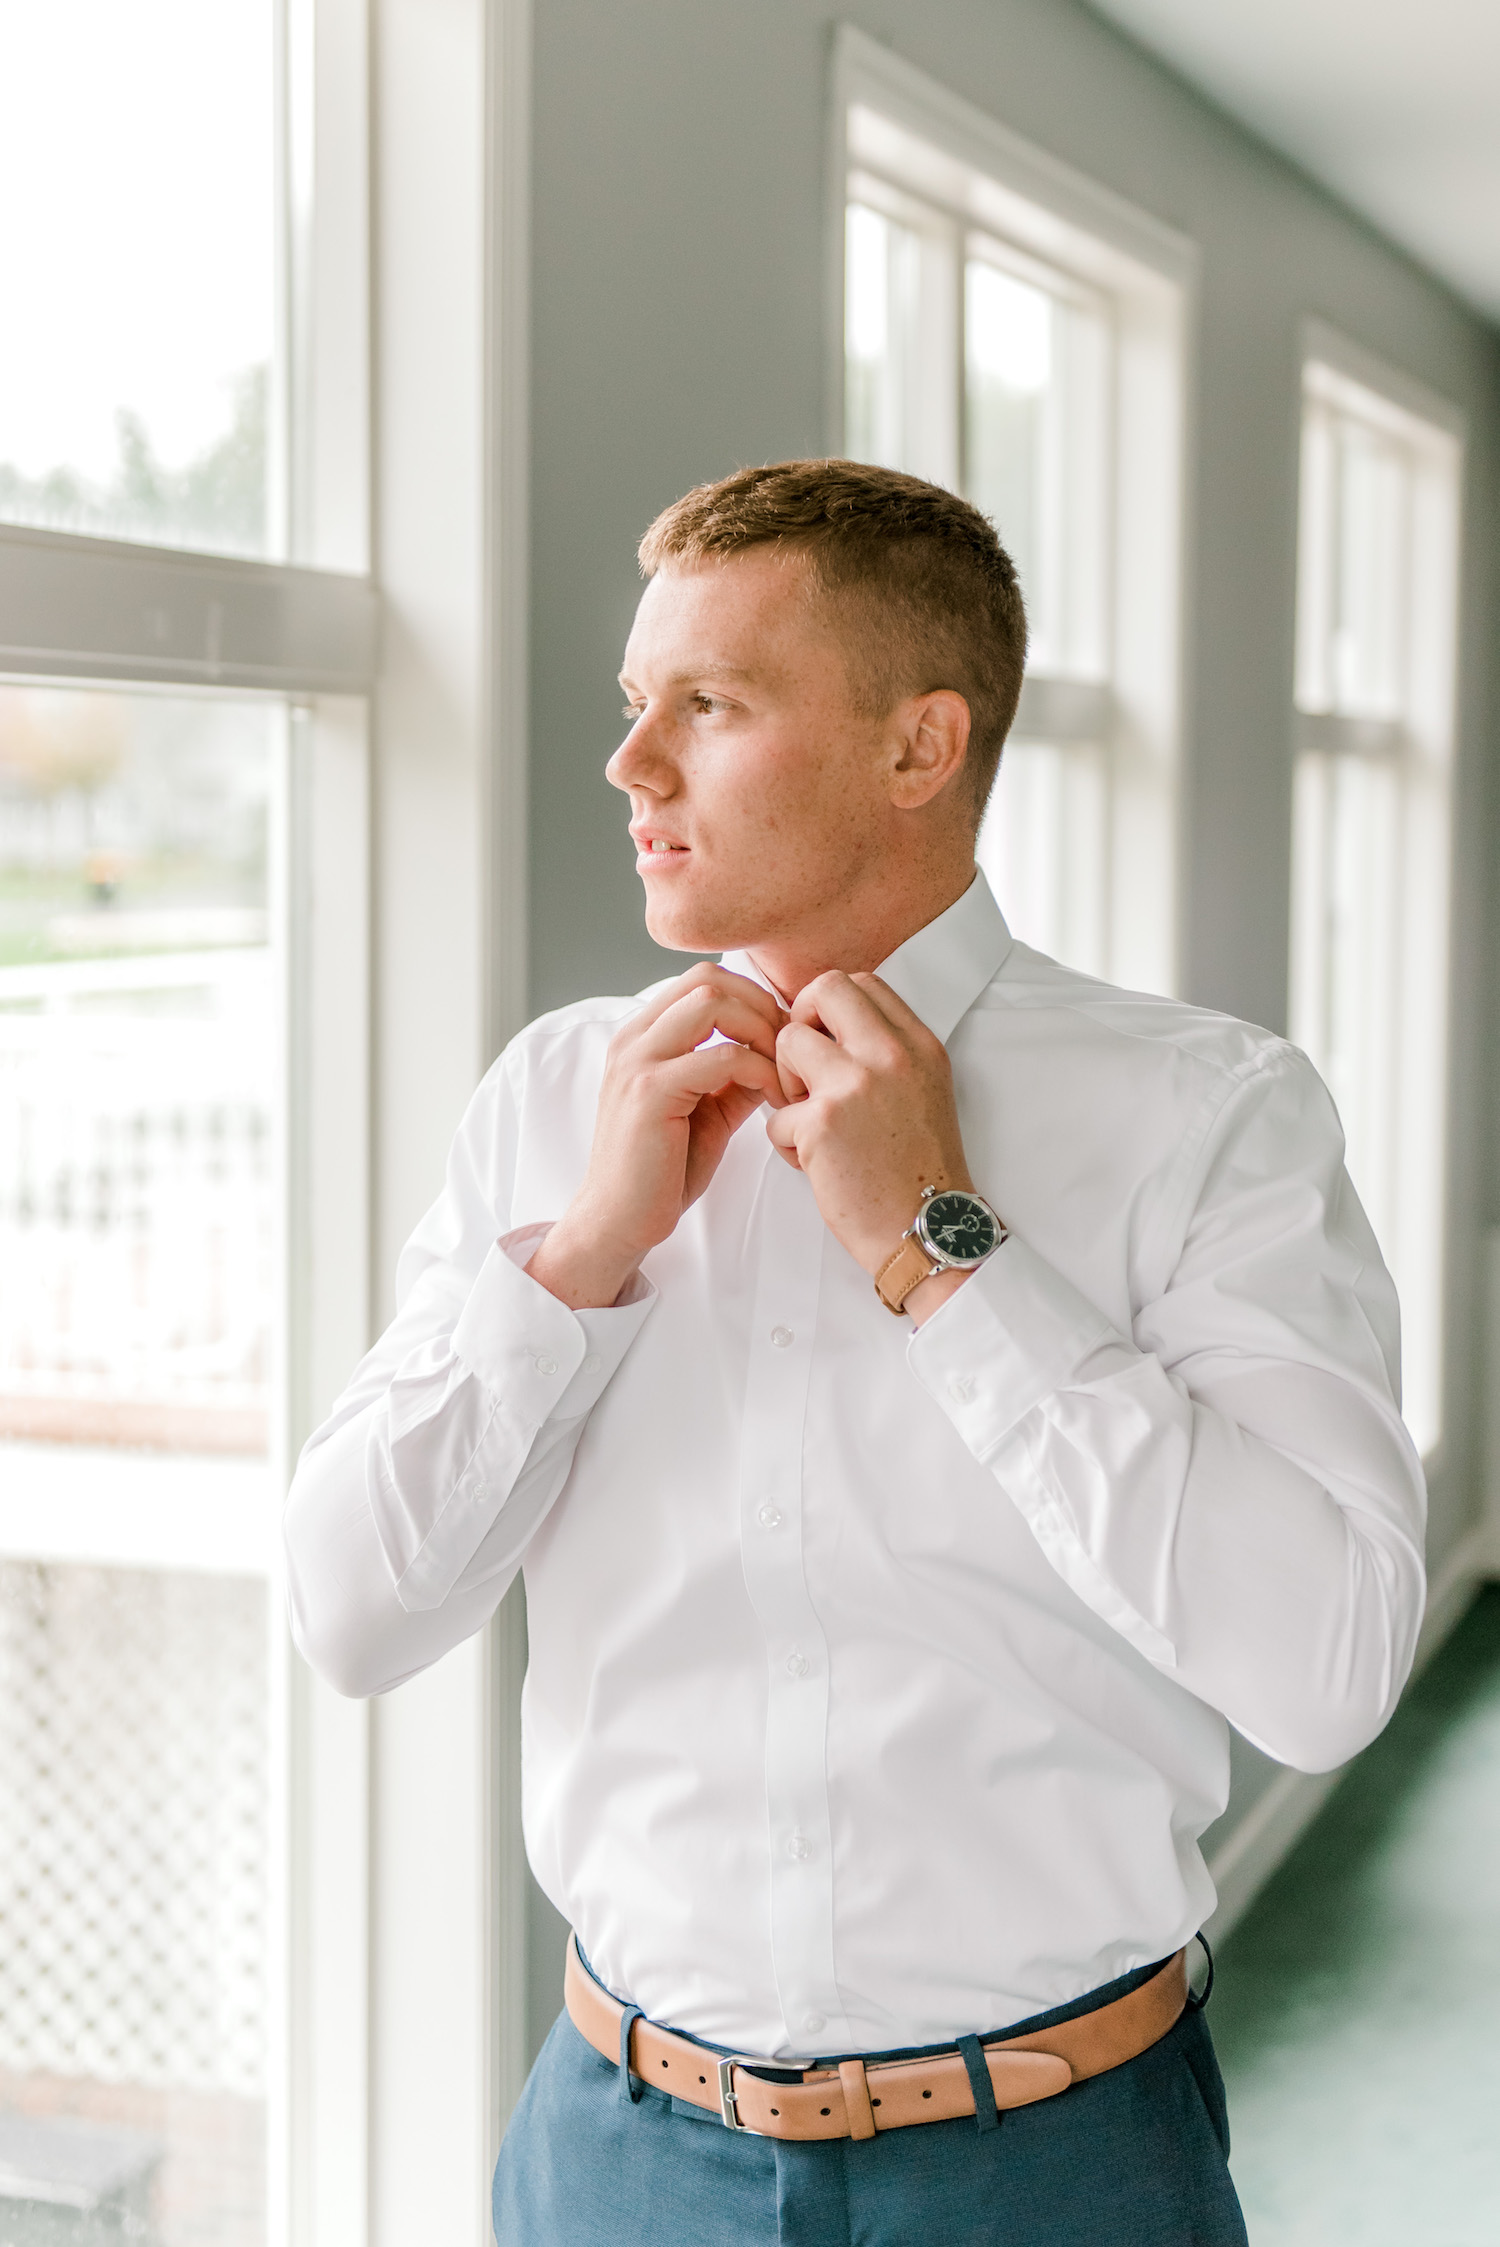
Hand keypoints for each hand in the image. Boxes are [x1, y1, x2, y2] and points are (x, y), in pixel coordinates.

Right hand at [529, 964, 786, 1308]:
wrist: (619, 1221)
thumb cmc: (662, 1170)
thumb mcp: (706, 1110)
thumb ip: (734, 1075)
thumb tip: (778, 1052)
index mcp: (643, 1037)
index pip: (703, 978)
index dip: (752, 997)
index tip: (783, 1038)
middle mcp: (634, 1039)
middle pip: (709, 979)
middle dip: (762, 1006)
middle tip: (792, 1050)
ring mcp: (638, 1062)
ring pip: (713, 1003)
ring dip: (763, 1031)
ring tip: (785, 1072)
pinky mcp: (650, 1092)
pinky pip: (724, 1057)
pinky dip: (762, 1071)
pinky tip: (776, 1100)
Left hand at [766, 973, 974, 1321]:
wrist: (929, 1230)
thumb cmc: (919, 1170)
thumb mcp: (922, 1092)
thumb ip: (886, 1055)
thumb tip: (827, 1029)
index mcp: (919, 1045)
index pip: (862, 982)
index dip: (830, 1007)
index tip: (826, 1043)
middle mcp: (891, 1056)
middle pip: (823, 990)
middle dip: (800, 1022)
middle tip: (804, 1068)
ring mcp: (856, 1086)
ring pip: (787, 1043)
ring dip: (785, 1082)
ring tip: (809, 1120)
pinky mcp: (822, 1124)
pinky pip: (775, 1114)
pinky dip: (785, 1141)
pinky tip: (814, 1163)